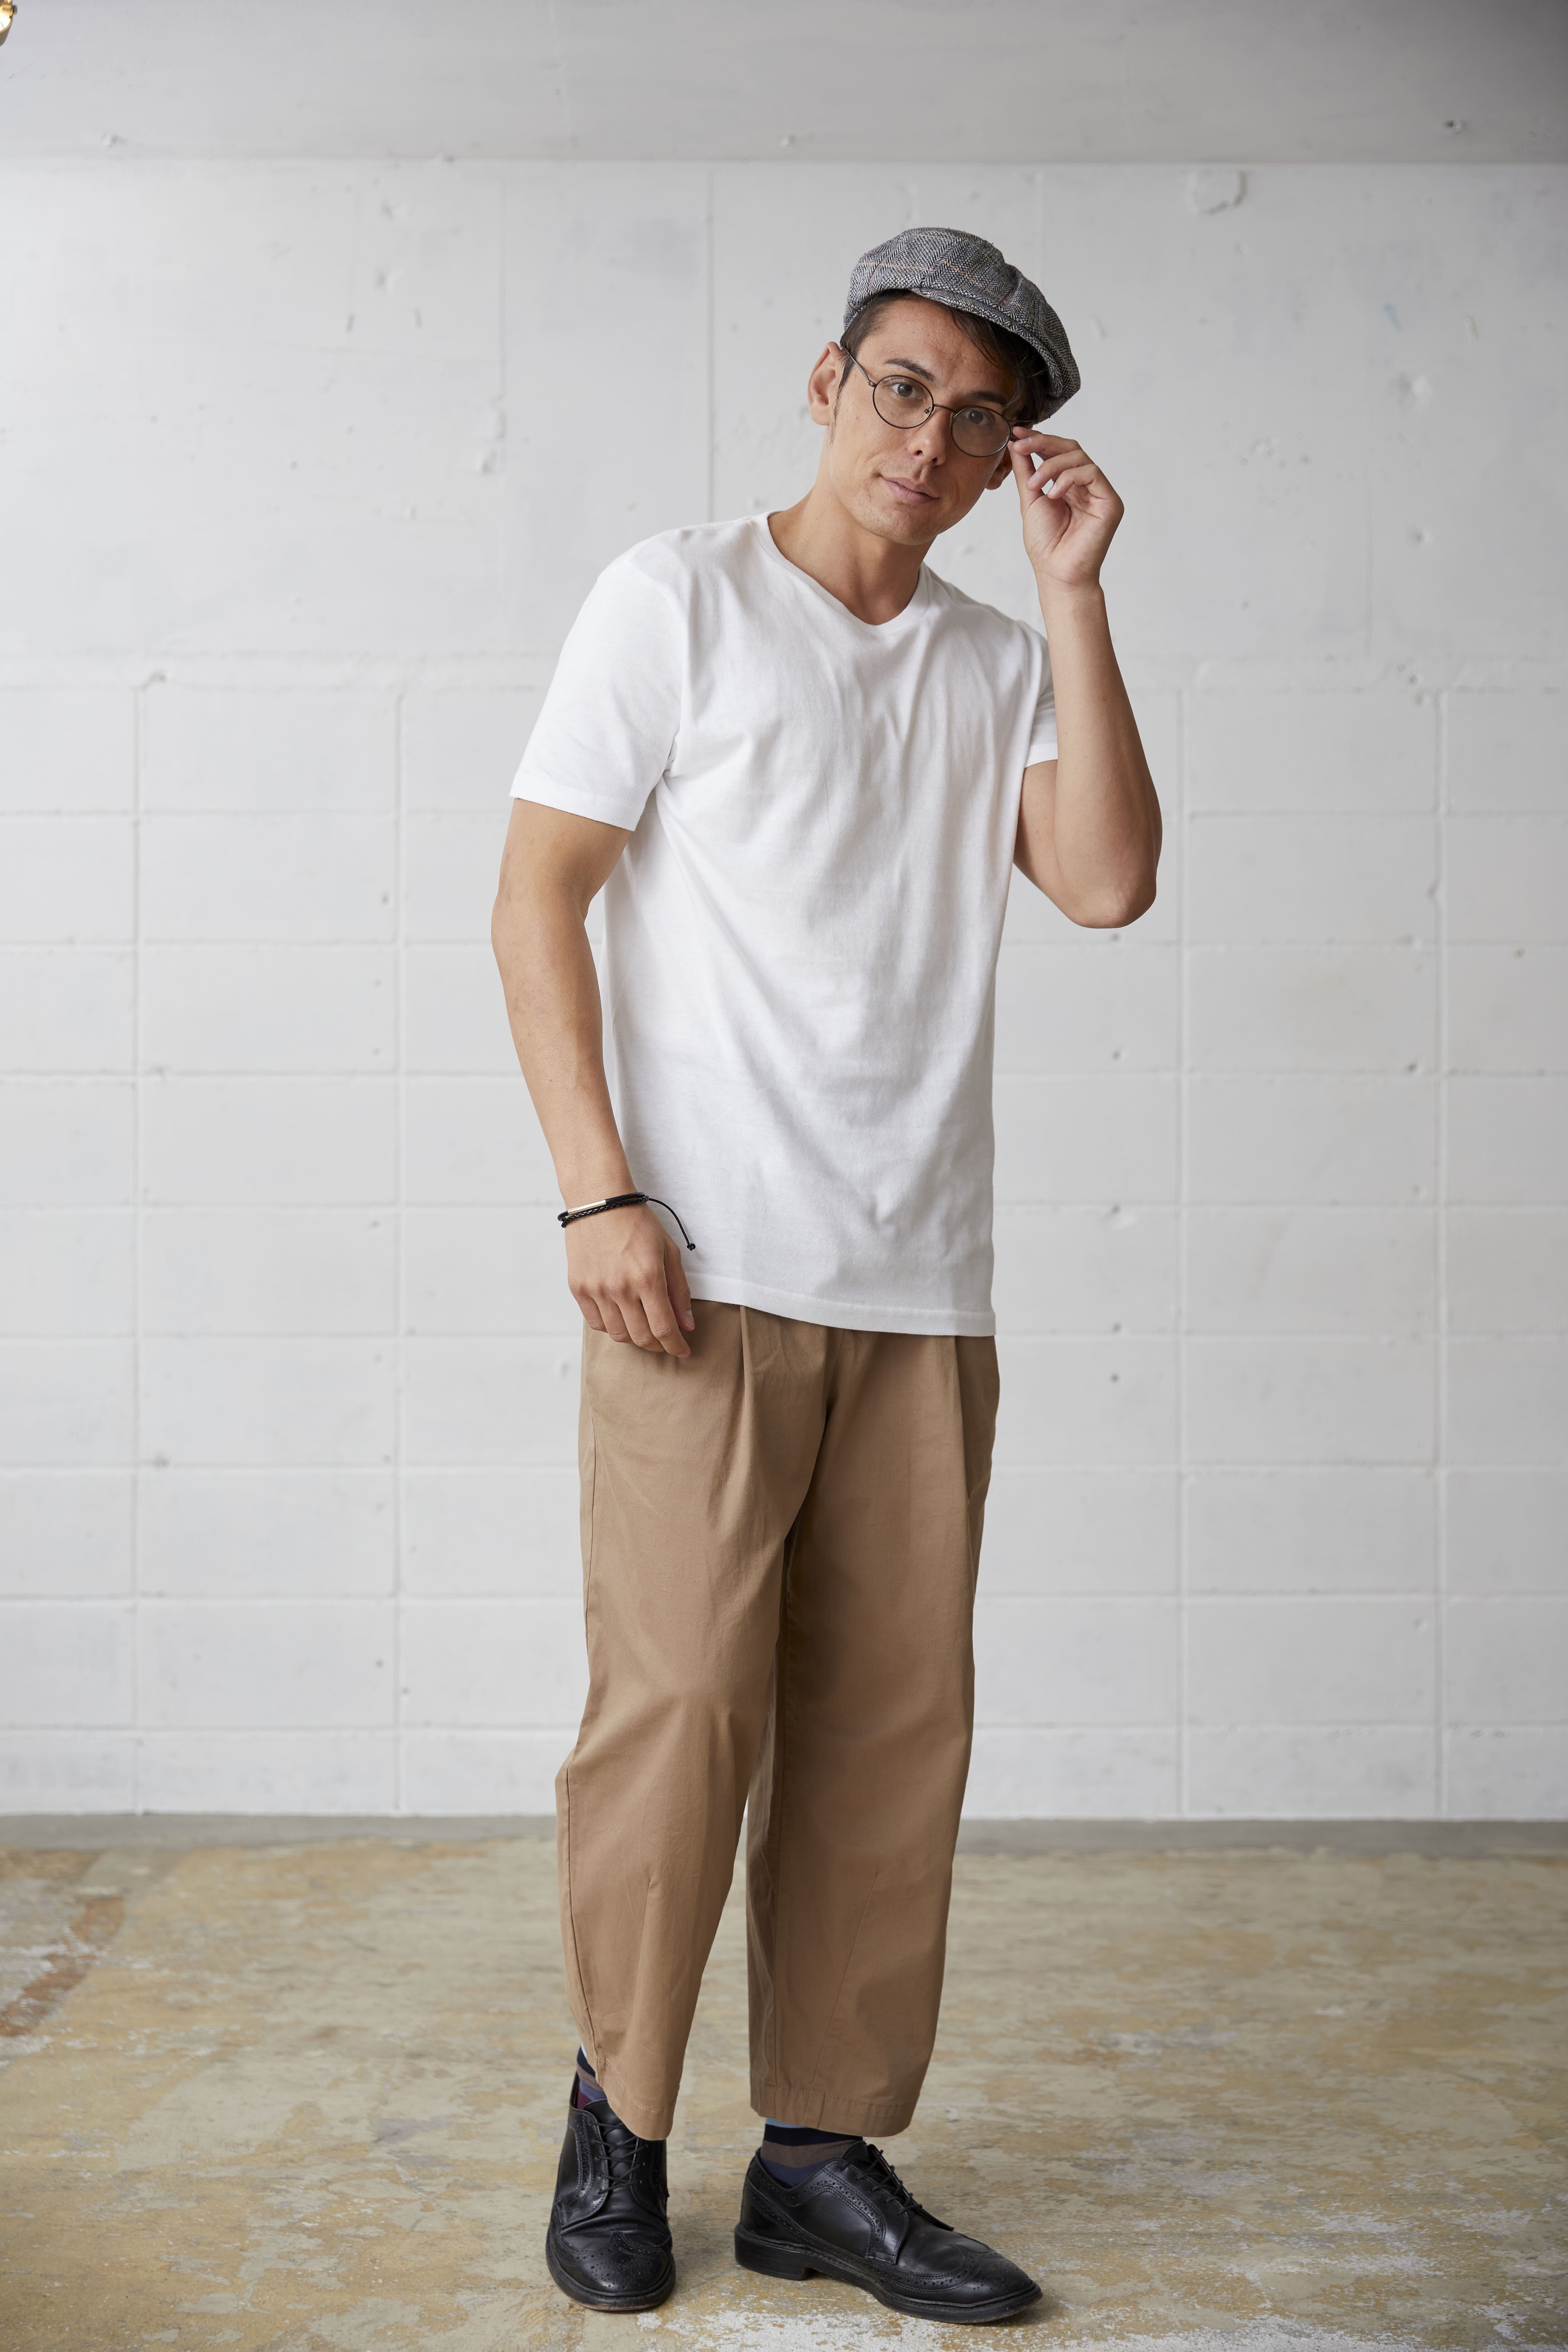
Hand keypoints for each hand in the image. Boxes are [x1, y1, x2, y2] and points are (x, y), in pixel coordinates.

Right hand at [566, 1204, 695, 1356]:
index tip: (682, 1351)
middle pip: (641, 1337)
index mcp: (647, 1278)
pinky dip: (611, 1327)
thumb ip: (679, 1291)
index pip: (664, 1329)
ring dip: (635, 1337)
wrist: (599, 1201)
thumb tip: (686, 1324)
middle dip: (658, 1345)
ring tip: (643, 1327)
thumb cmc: (637, 1222)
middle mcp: (620, 1288)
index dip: (676, 1346)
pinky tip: (621, 1317)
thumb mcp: (668, 1251)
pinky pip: (596, 1323)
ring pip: (618, 1334)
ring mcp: (596, 1290)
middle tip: (665, 1341)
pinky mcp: (578, 1288)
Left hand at [1007, 430, 1123, 591]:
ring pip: (1080, 457)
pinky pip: (1091, 473)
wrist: (1056, 573)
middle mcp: (1087, 486)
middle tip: (1021, 444)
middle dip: (1043, 443)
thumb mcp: (1030, 500)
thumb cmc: (1045, 544)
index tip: (1017, 434)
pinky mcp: (1109, 502)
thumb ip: (1026, 471)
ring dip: (1052, 465)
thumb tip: (1017, 444)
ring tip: (1034, 484)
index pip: (1058, 453)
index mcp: (1070, 485)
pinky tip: (1053, 494)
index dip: (1039, 440)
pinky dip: (1068, 478)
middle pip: (1071, 449)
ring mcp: (1100, 493)